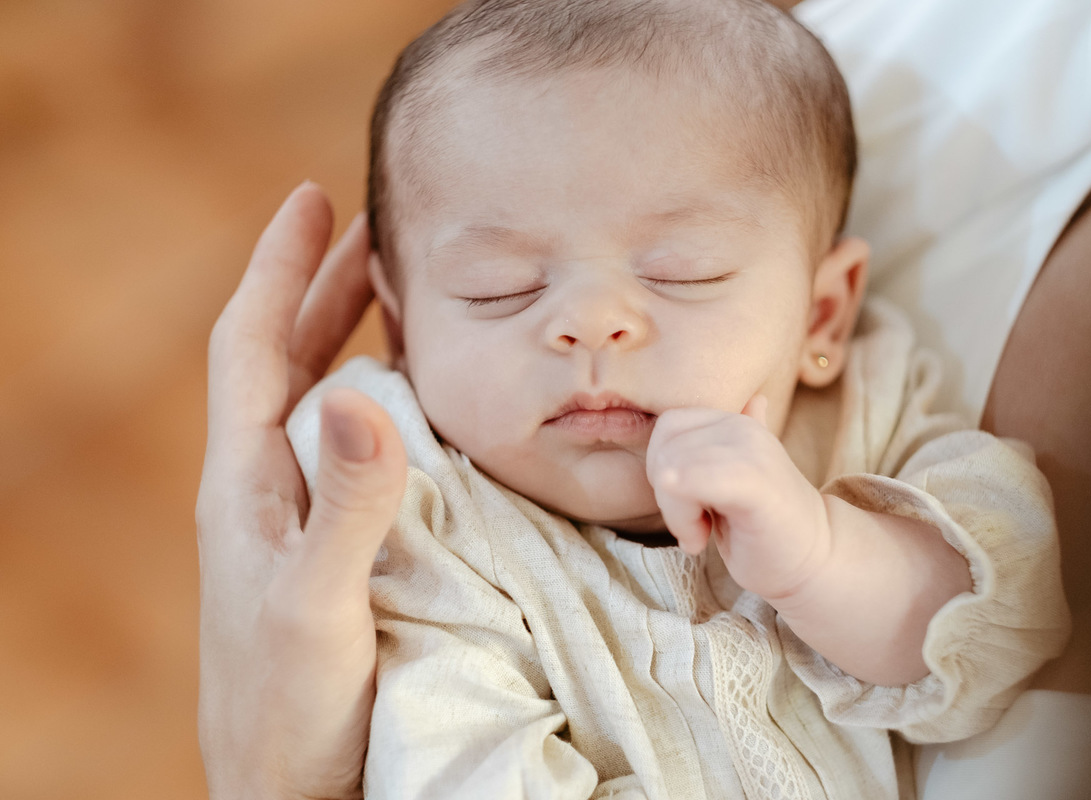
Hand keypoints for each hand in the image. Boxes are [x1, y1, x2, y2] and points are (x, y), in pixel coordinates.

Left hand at [197, 183, 407, 799]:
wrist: (291, 794)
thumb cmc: (293, 710)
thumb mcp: (322, 602)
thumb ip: (347, 502)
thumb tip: (360, 391)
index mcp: (246, 483)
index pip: (250, 346)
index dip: (278, 268)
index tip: (312, 198)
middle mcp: (265, 489)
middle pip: (287, 362)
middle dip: (325, 289)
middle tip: (375, 230)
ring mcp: (298, 521)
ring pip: (321, 404)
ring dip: (355, 341)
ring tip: (402, 297)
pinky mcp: (335, 552)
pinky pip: (356, 454)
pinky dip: (386, 406)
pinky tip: (422, 409)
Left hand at [645, 397, 831, 606]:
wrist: (815, 560)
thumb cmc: (765, 526)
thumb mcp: (734, 480)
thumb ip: (724, 447)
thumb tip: (755, 401)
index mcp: (733, 421)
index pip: (667, 426)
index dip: (662, 469)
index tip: (687, 503)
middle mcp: (741, 426)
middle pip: (664, 449)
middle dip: (665, 496)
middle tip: (693, 526)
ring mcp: (750, 450)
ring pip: (670, 470)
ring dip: (675, 514)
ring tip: (699, 533)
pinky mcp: (754, 481)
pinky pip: (691, 481)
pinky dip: (683, 517)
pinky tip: (699, 540)